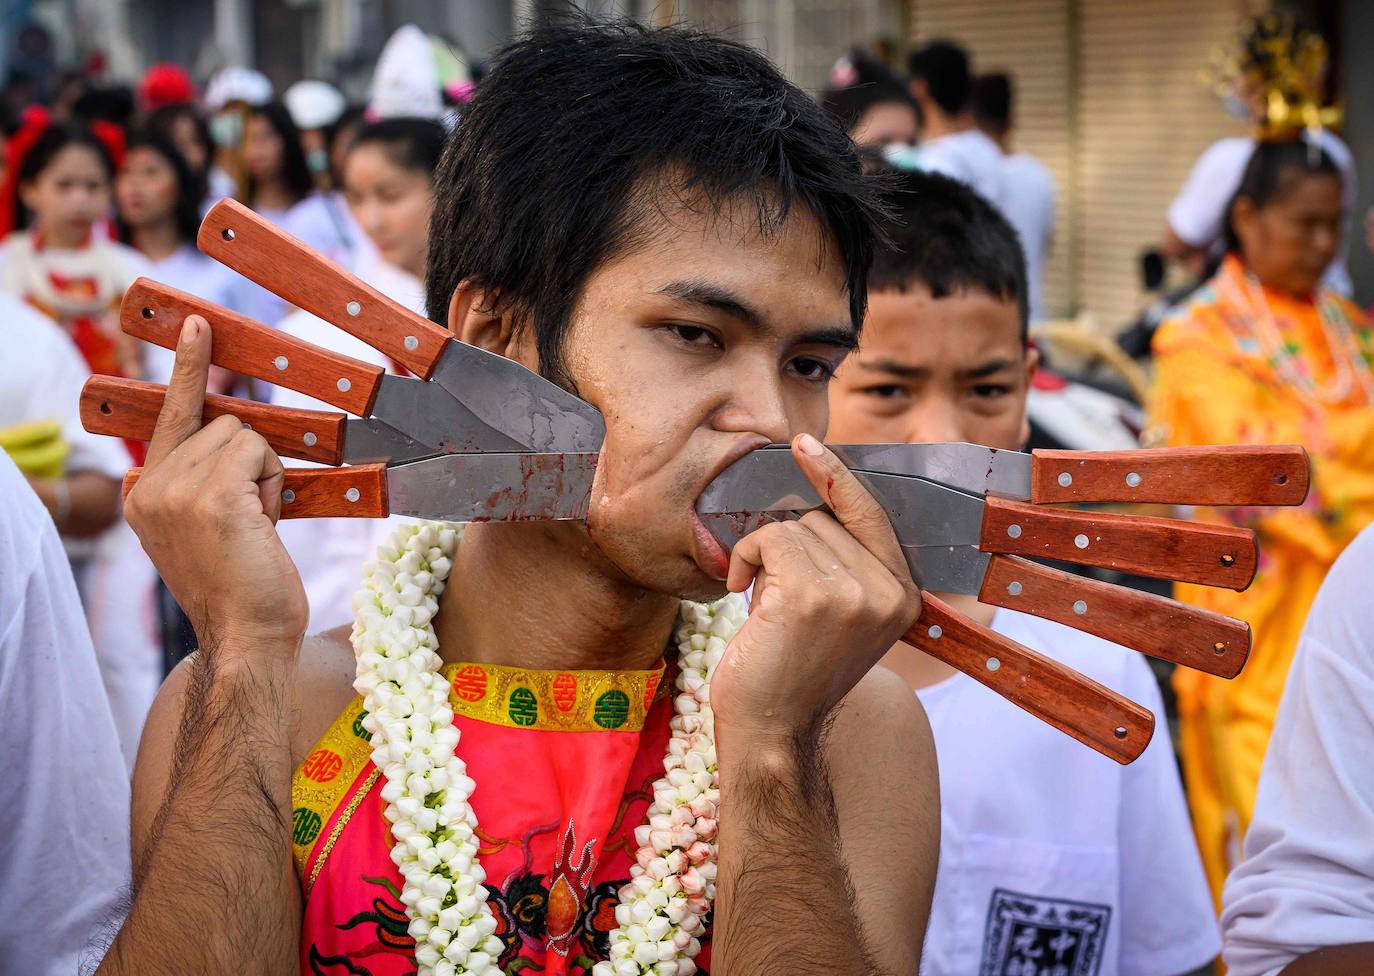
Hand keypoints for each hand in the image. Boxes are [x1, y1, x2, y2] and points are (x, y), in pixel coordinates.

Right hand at [123, 315, 307, 657]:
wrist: (246, 637)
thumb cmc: (244, 589)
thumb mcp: (210, 527)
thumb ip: (208, 482)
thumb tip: (237, 436)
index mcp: (143, 495)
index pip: (169, 416)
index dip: (189, 369)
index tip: (196, 325)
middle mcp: (150, 486)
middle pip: (222, 424)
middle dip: (251, 465)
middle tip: (251, 522)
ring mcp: (176, 489)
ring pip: (244, 435)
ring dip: (265, 477)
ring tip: (256, 528)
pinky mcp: (212, 493)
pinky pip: (258, 452)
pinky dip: (273, 484)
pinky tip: (263, 526)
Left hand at [708, 433, 920, 745]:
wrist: (770, 731)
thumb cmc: (791, 673)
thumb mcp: (841, 619)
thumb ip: (847, 568)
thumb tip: (816, 504)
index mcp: (903, 598)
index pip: (873, 515)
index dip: (837, 477)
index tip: (804, 443)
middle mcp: (888, 593)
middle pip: (824, 518)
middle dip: (788, 548)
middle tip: (776, 601)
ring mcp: (854, 593)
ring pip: (794, 527)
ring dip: (764, 557)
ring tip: (764, 608)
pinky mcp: (812, 594)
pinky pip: (769, 538)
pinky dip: (744, 558)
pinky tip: (741, 595)